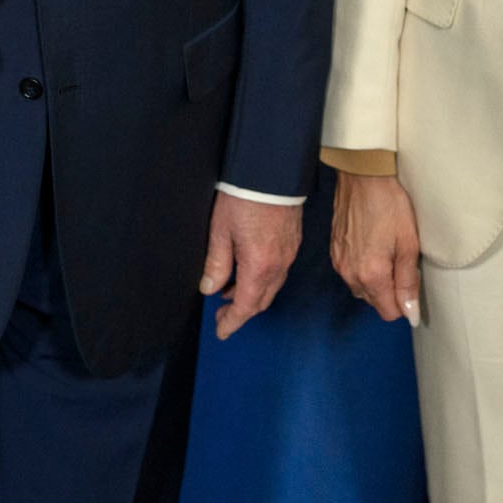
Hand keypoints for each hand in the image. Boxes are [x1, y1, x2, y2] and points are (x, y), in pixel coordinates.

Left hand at [199, 193, 301, 340]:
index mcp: (259, 266)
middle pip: (260, 301)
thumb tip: (209, 288)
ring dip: (251, 295)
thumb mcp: (220, 230)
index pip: (245, 306)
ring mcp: (289, 254)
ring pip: (271, 287)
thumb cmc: (244, 197)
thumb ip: (216, 262)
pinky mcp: (293, 242)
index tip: (221, 332)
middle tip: (221, 316)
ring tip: (228, 292)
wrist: (272, 170)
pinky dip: (262, 280)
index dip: (232, 322)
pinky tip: (246, 271)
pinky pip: (278, 272)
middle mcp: (279, 265)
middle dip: (241, 312)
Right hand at [329, 170, 422, 323]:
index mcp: (372, 275)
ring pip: (362, 289)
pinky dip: (363, 269)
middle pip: (374, 302)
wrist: (362, 176)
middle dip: (390, 291)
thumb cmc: (390, 205)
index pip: (390, 312)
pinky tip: (371, 247)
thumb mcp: (409, 244)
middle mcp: (351, 274)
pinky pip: (350, 274)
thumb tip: (411, 314)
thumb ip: (408, 282)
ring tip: (386, 252)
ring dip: (376, 280)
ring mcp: (339, 263)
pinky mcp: (334, 252)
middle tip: (400, 261)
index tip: (410, 279)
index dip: (404, 302)